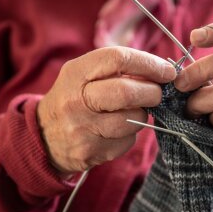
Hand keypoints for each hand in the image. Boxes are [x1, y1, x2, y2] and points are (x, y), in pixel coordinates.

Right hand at [37, 47, 175, 173]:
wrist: (44, 137)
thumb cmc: (74, 98)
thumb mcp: (85, 75)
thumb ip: (117, 70)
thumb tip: (161, 71)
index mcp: (76, 73)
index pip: (118, 59)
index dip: (149, 64)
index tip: (168, 71)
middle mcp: (76, 101)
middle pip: (126, 92)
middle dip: (152, 92)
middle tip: (158, 93)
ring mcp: (83, 129)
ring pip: (132, 120)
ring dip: (143, 114)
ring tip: (134, 110)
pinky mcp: (91, 152)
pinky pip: (127, 141)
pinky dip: (131, 134)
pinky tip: (119, 130)